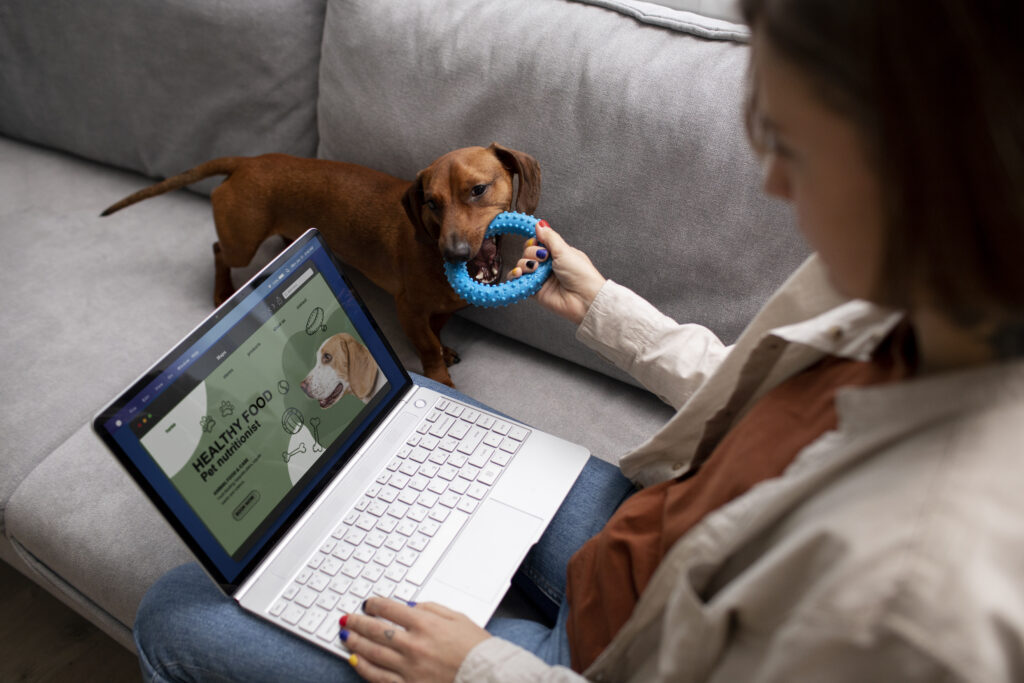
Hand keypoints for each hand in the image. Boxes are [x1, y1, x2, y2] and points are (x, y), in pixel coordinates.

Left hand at [341, 598, 489, 682]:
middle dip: (357, 622)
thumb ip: (431, 608)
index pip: (390, 609)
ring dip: (355, 643)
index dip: (374, 604)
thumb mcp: (458, 617)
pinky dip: (365, 669)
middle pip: (376, 630)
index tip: (367, 604)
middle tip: (346, 619)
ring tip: (345, 637)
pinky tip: (356, 662)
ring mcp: (409, 668)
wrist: (488, 676)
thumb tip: (409, 605)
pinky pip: (379, 677)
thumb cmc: (476, 648)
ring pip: (372, 653)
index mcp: (426, 624)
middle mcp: (413, 645)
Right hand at [507, 220, 605, 324]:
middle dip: (531, 253)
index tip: (537, 242)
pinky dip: (515, 276)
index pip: (538, 243)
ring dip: (524, 264)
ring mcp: (540, 278)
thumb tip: (539, 224)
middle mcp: (548, 265)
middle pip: (528, 253)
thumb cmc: (581, 275)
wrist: (584, 299)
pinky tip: (519, 274)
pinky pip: (518, 282)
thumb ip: (550, 237)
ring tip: (534, 269)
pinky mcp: (534, 291)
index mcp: (557, 254)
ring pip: (522, 265)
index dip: (534, 242)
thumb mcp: (565, 250)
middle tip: (543, 259)